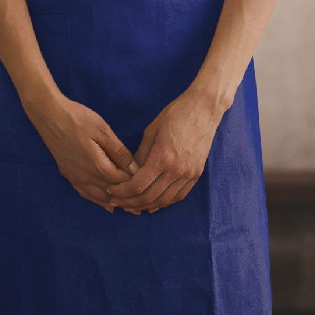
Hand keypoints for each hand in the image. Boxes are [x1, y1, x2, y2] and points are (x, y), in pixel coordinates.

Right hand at [26, 94, 137, 212]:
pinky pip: (85, 193)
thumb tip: (134, 169)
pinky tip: (106, 204)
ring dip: (113, 203)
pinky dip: (97, 200)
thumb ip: (119, 152)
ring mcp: (74, 177)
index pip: (121, 181)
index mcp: (95, 165)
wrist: (50, 115)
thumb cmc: (79, 119)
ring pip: (97, 197)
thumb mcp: (103, 131)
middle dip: (127, 199)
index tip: (148, 184)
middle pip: (110, 194)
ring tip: (129, 208)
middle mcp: (84, 176)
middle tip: (143, 205)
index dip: (135, 182)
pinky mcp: (68, 174)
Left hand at [106, 90, 220, 214]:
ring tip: (132, 204)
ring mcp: (189, 173)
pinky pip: (179, 196)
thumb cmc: (175, 114)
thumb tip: (129, 173)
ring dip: (146, 205)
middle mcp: (177, 170)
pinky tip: (153, 202)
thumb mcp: (151, 132)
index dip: (121, 192)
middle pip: (149, 197)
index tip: (111, 191)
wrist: (204, 108)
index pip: (137, 185)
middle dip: (129, 202)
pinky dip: (164, 202)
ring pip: (164, 200)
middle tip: (117, 202)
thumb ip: (140, 155)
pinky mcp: (197, 173)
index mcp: (163, 157)